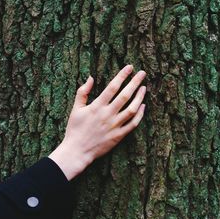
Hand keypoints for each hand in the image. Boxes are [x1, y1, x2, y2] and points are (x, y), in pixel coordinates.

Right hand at [49, 64, 146, 180]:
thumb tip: (90, 78)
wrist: (77, 151)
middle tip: (142, 73)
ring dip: (139, 97)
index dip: (122, 75)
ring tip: (144, 88)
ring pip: (131, 109)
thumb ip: (82, 92)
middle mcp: (107, 114)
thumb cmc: (75, 129)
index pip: (112, 87)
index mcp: (97, 106)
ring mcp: (114, 125)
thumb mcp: (75, 109)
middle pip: (125, 95)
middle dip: (135, 82)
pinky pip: (133, 124)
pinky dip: (139, 115)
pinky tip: (142, 106)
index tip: (130, 67)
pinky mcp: (118, 136)